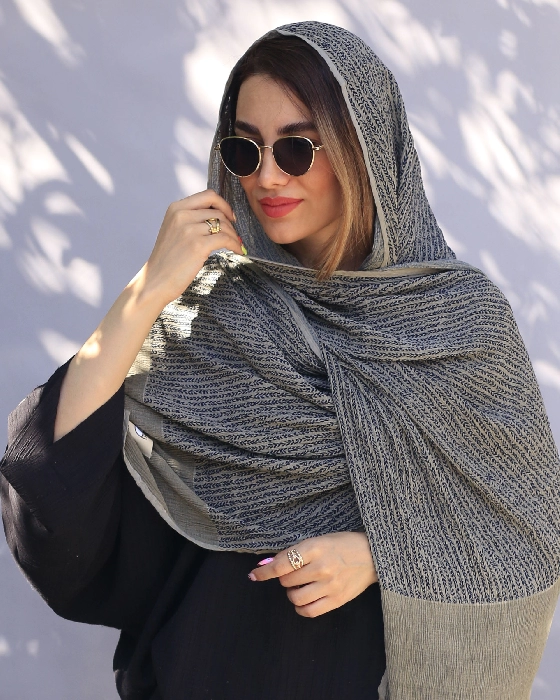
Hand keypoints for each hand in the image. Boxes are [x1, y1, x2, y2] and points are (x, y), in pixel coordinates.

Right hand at [141, 189, 244, 305]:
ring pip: (224, 225)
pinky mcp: (198, 245)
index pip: (208, 195)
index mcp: (176, 208)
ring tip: (235, 245)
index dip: (223, 205)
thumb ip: (190, 219)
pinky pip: (225, 239)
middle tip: (234, 235)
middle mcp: (182, 215)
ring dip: (234, 236)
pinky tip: (237, 251)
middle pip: (218, 212)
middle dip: (230, 224)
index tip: (230, 216)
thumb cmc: (167, 259)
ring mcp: (190, 230)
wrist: (156, 281)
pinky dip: (235, 245)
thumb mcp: (174, 230)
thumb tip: (219, 216)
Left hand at [248, 531, 377, 617]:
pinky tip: (305, 599)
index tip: (253, 575)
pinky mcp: (337, 600)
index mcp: (315, 548)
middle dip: (285, 578)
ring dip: (292, 593)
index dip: (264, 572)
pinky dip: (301, 607)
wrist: (372, 555)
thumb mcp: (318, 540)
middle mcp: (321, 567)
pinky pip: (309, 611)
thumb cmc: (341, 545)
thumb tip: (266, 564)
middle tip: (294, 573)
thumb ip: (294, 553)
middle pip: (286, 581)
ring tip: (301, 586)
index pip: (281, 564)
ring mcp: (330, 585)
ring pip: (295, 598)